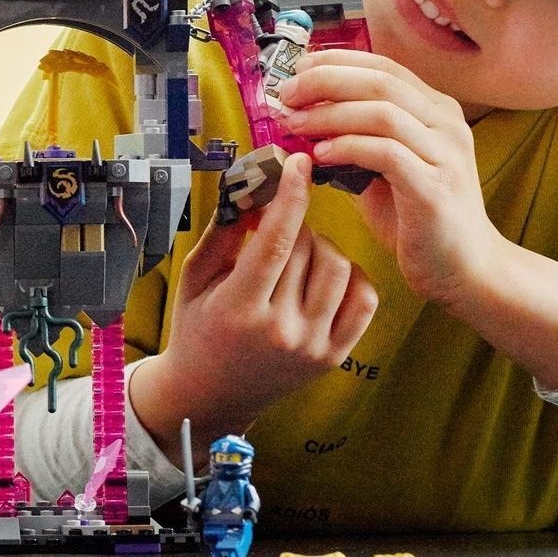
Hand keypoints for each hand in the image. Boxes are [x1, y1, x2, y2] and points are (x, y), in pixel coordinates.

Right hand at [128, 153, 378, 455]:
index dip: (290, 196)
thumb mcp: (193, 279)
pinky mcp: (334, 356)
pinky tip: (324, 275)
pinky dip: (349, 275)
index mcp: (239, 309)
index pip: (275, 241)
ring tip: (297, 255)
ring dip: (321, 247)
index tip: (299, 163)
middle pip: (308, 248)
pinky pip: (363, 297)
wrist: (211, 394)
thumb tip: (254, 189)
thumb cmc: (197, 329)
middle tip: (275, 228)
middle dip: (294, 225)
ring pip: (339, 266)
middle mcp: (280, 331)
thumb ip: (222, 234)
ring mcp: (312, 346)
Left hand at [276, 48, 501, 307]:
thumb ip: (354, 138)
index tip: (295, 69)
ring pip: (383, 113)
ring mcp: (445, 154)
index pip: (383, 66)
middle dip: (324, 81)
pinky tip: (319, 156)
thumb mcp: (382, 167)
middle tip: (285, 95)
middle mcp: (446, 124)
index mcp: (435, 110)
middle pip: (380, 81)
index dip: (335, 62)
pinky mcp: (435, 188)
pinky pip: (386, 153)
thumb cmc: (416, 217)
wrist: (463, 268)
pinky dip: (347, 148)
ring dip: (329, 115)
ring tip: (293, 125)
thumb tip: (301, 117)